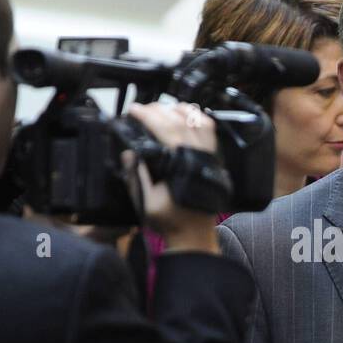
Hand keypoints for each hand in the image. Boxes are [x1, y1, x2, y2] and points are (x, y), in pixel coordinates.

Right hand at [122, 101, 219, 252]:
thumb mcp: (146, 202)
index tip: (135, 109)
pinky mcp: (214, 162)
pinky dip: (199, 120)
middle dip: (160, 110)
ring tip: (164, 107)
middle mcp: (198, 157)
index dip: (148, 116)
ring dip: (181, 111)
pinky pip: (210, 134)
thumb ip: (137, 176)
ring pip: (199, 123)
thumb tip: (129, 153)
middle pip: (181, 121)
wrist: (195, 235)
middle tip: (144, 107)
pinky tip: (187, 117)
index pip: (164, 130)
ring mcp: (209, 158)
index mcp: (181, 165)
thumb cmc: (171, 222)